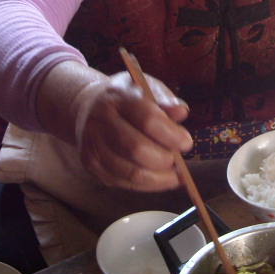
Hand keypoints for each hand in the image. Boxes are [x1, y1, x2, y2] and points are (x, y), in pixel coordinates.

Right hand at [73, 71, 191, 191]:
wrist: (88, 107)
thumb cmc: (126, 98)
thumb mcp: (146, 88)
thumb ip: (165, 100)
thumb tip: (181, 112)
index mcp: (119, 98)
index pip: (147, 119)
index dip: (171, 135)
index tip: (186, 143)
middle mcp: (101, 121)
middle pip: (137, 149)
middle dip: (164, 159)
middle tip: (178, 160)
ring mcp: (94, 145)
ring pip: (131, 172)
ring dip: (159, 178)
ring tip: (174, 174)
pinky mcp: (92, 164)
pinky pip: (124, 183)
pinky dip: (147, 185)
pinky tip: (159, 178)